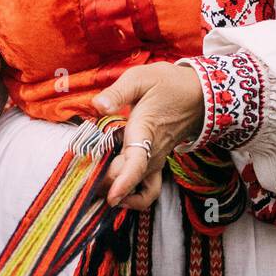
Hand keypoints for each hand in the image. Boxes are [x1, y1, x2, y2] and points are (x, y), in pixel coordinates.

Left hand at [92, 62, 204, 210]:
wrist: (198, 94)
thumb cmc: (168, 84)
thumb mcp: (141, 78)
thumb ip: (117, 92)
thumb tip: (98, 105)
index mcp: (145, 131)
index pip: (137, 163)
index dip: (124, 182)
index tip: (112, 197)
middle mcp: (151, 153)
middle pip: (126, 179)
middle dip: (102, 185)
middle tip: (76, 181)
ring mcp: (155, 162)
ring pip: (135, 189)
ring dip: (114, 192)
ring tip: (91, 188)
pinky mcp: (155, 164)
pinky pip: (146, 191)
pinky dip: (132, 198)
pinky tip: (114, 194)